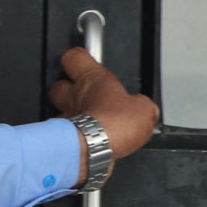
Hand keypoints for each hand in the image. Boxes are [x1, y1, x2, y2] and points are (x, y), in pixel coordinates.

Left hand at [48, 47, 158, 187]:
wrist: (94, 150)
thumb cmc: (112, 125)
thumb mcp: (143, 110)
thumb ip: (142, 105)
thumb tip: (147, 109)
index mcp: (92, 79)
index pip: (74, 57)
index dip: (79, 57)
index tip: (84, 59)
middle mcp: (74, 95)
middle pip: (60, 84)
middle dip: (69, 88)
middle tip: (84, 93)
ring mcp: (66, 115)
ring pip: (60, 108)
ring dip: (71, 113)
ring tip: (86, 120)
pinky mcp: (63, 137)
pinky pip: (64, 132)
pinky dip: (73, 135)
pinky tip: (86, 140)